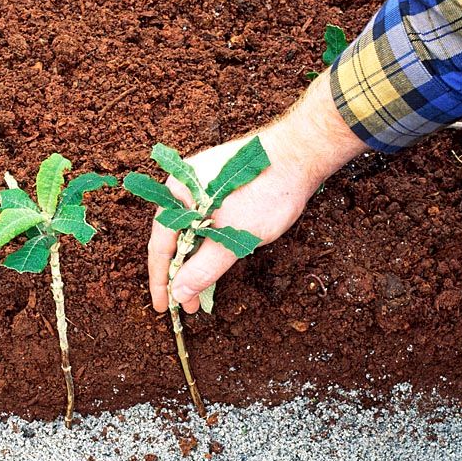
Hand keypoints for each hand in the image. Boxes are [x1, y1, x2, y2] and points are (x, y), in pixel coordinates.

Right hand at [147, 72, 367, 313]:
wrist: (301, 153)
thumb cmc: (265, 193)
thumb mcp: (231, 239)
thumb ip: (202, 270)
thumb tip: (179, 295)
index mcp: (175, 195)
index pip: (160, 247)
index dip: (162, 281)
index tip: (165, 307)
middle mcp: (181, 186)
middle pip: (172, 239)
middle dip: (179, 274)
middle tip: (188, 303)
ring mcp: (199, 182)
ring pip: (189, 229)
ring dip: (194, 259)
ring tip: (202, 285)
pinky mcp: (217, 182)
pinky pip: (202, 217)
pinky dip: (206, 240)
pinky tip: (214, 256)